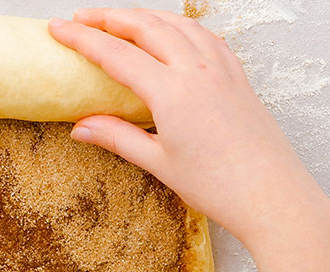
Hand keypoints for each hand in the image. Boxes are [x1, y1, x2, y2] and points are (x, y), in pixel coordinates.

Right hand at [48, 8, 329, 245]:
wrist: (272, 195)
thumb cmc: (218, 186)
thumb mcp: (159, 163)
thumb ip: (118, 137)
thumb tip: (81, 127)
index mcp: (172, 92)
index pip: (116, 54)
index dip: (83, 40)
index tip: (58, 29)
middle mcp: (197, 70)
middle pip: (146, 26)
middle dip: (109, 17)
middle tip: (82, 18)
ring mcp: (221, 69)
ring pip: (177, 24)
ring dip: (144, 15)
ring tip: (121, 19)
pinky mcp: (237, 76)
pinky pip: (205, 35)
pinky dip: (180, 25)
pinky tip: (173, 32)